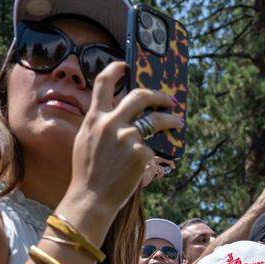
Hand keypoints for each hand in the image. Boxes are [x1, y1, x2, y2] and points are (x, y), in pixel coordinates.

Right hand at [59, 61, 181, 227]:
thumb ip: (100, 125)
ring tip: (178, 121)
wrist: (91, 198)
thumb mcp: (86, 141)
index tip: (126, 65)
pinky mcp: (140, 153)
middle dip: (157, 95)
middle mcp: (111, 123)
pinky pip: (151, 150)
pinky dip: (149, 156)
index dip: (116, 69)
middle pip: (139, 95)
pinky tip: (142, 166)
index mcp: (94, 118)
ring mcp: (127, 137)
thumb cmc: (87, 173)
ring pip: (155, 120)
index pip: (103, 82)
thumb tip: (122, 114)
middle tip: (168, 99)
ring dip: (170, 119)